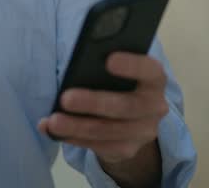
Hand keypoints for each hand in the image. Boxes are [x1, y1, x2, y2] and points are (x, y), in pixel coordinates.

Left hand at [38, 52, 168, 165]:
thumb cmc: (118, 85)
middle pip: (125, 106)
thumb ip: (105, 68)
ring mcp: (143, 131)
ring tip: (53, 121)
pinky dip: (73, 138)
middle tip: (65, 98)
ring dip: (77, 126)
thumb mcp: (118, 73)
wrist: (132, 120)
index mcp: (154, 79)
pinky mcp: (128, 150)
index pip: (149, 70)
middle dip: (93, 102)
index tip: (108, 60)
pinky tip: (54, 131)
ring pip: (107, 130)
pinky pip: (98, 146)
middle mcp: (155, 107)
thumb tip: (77, 69)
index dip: (132, 65)